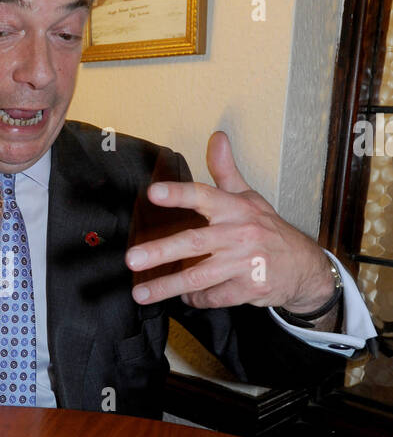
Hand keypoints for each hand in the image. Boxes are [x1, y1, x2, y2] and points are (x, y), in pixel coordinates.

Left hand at [124, 131, 335, 312]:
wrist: (305, 267)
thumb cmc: (269, 230)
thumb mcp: (250, 198)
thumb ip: (226, 171)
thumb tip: (217, 137)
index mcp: (236, 209)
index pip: (205, 196)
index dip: (179, 194)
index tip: (154, 193)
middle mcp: (240, 234)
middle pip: (194, 242)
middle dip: (161, 251)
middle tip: (132, 258)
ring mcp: (245, 263)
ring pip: (199, 276)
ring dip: (167, 286)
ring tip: (141, 293)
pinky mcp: (249, 288)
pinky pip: (214, 296)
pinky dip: (196, 299)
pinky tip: (185, 297)